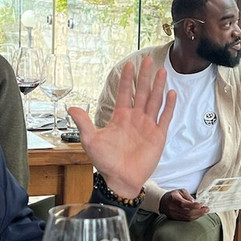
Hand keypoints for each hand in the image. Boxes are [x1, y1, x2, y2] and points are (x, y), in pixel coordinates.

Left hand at [71, 56, 175, 198]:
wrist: (120, 180)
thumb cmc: (106, 162)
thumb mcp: (91, 141)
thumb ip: (83, 123)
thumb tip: (70, 107)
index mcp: (120, 117)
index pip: (125, 93)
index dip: (127, 79)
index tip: (129, 65)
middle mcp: (136, 119)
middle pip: (142, 93)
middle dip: (145, 77)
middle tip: (148, 60)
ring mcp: (148, 126)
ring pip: (154, 101)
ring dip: (158, 87)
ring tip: (161, 71)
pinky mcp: (158, 136)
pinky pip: (165, 118)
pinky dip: (168, 106)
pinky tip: (170, 93)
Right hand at [159, 189, 208, 221]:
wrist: (162, 202)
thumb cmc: (173, 195)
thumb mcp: (180, 191)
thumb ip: (188, 196)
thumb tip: (195, 202)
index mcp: (173, 199)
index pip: (183, 204)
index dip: (193, 205)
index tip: (201, 204)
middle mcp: (172, 208)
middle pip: (187, 213)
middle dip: (199, 212)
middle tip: (207, 209)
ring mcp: (173, 214)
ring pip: (187, 218)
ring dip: (198, 215)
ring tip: (205, 212)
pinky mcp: (174, 219)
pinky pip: (186, 220)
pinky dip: (193, 218)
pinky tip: (199, 215)